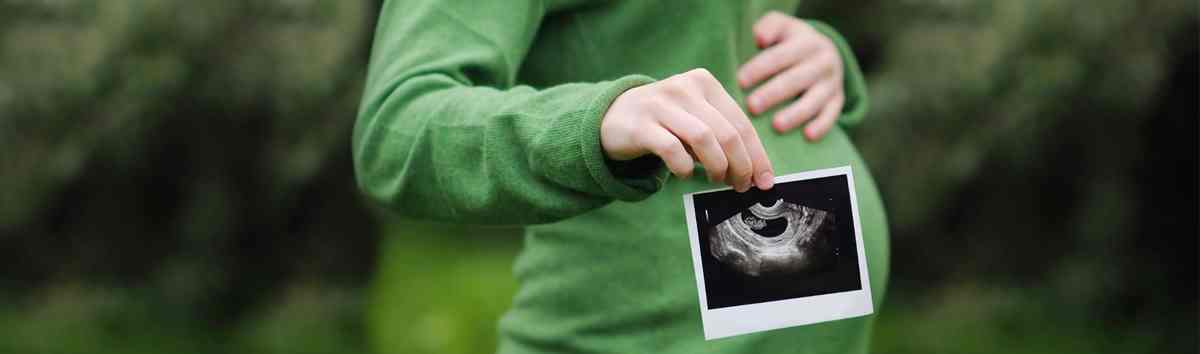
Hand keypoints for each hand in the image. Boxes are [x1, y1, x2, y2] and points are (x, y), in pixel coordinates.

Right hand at [601, 69, 774, 191]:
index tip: (764, 180)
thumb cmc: (664, 123)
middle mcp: (684, 88)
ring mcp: (660, 104)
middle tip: (742, 186)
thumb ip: (720, 135)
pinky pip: (672, 149)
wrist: (611, 116)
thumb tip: (753, 170)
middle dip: (741, 165)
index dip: (757, 154)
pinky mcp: (641, 124)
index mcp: (704, 82)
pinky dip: (685, 167)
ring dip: (717, 166)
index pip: (740, 122)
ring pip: (704, 138)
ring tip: (717, 180)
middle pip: (726, 132)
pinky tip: (685, 174)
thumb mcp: (694, 118)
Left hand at [738, 11, 844, 140]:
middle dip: (773, 94)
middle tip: (752, 106)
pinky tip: (807, 136)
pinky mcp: (838, 100)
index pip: (779, 56)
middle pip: (796, 79)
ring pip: (814, 100)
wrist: (825, 52)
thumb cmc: (789, 42)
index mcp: (806, 42)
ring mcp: (832, 83)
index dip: (759, 69)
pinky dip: (822, 126)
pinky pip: (832, 114)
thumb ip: (768, 27)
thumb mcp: (781, 26)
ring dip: (795, 114)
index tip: (740, 82)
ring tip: (776, 126)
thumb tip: (759, 38)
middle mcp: (822, 62)